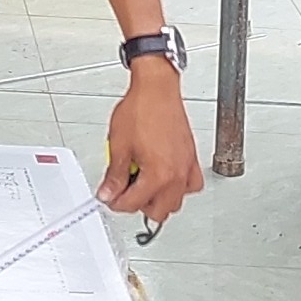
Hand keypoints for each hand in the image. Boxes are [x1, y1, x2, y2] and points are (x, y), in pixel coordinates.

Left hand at [101, 69, 204, 229]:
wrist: (157, 88)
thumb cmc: (141, 109)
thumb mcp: (119, 146)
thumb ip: (114, 176)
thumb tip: (108, 193)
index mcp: (158, 175)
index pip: (134, 204)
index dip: (115, 202)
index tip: (109, 196)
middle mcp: (176, 175)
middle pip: (158, 211)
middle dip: (138, 205)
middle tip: (124, 191)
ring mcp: (187, 167)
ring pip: (176, 202)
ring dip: (158, 199)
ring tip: (142, 184)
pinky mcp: (191, 158)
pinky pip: (191, 185)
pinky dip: (178, 188)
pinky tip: (165, 178)